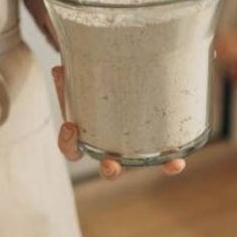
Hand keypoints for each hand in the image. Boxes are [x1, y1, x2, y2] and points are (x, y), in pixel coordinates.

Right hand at [52, 66, 185, 179]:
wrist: (127, 79)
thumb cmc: (97, 84)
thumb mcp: (82, 80)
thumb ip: (72, 77)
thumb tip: (59, 67)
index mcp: (88, 138)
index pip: (72, 149)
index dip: (68, 142)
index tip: (70, 127)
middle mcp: (111, 149)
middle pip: (107, 167)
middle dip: (109, 169)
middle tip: (110, 165)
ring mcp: (133, 150)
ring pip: (138, 165)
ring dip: (148, 166)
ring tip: (163, 162)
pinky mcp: (154, 144)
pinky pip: (163, 158)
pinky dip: (171, 162)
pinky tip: (177, 160)